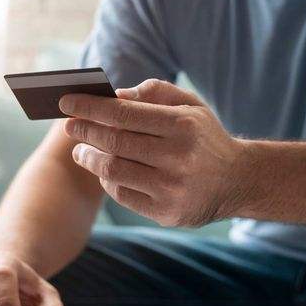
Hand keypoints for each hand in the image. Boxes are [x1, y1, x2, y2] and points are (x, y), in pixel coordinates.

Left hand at [59, 78, 246, 226]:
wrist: (238, 181)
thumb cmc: (204, 137)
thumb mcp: (190, 105)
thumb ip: (154, 92)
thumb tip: (115, 95)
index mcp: (182, 126)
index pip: (123, 113)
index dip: (89, 107)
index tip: (66, 102)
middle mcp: (177, 157)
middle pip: (113, 142)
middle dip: (84, 131)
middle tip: (70, 125)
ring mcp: (171, 188)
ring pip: (112, 170)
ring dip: (89, 158)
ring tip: (81, 150)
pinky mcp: (166, 212)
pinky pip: (122, 194)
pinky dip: (107, 180)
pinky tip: (104, 170)